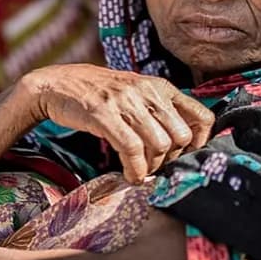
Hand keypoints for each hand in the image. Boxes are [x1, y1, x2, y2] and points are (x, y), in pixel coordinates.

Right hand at [19, 64, 214, 183]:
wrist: (58, 84)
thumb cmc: (101, 94)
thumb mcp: (137, 93)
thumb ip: (160, 110)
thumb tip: (184, 143)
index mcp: (160, 86)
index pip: (202, 117)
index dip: (199, 143)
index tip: (183, 155)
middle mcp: (148, 91)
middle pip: (180, 137)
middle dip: (170, 159)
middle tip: (154, 166)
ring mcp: (126, 102)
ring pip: (159, 145)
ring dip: (150, 168)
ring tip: (139, 171)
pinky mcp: (104, 114)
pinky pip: (132, 149)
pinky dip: (134, 170)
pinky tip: (129, 175)